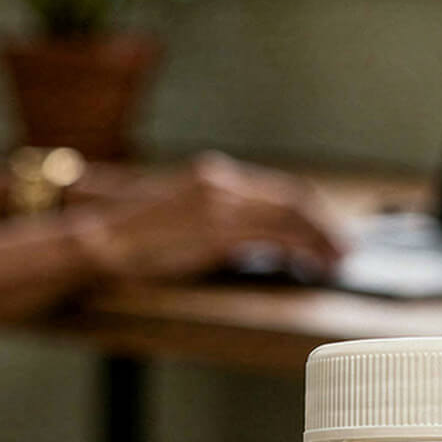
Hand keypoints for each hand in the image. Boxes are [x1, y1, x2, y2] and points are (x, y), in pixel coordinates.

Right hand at [70, 153, 345, 281]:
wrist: (97, 238)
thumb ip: (215, 224)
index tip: (326, 230)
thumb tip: (251, 244)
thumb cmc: (130, 239)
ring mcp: (223, 203)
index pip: (275, 190)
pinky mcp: (220, 229)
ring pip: (290, 215)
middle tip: (344, 246)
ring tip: (338, 258)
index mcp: (213, 177)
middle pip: (291, 198)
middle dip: (323, 224)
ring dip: (320, 238)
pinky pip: (275, 236)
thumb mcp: (179, 220)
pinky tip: (314, 264)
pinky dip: (302, 249)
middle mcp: (222, 182)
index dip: (308, 211)